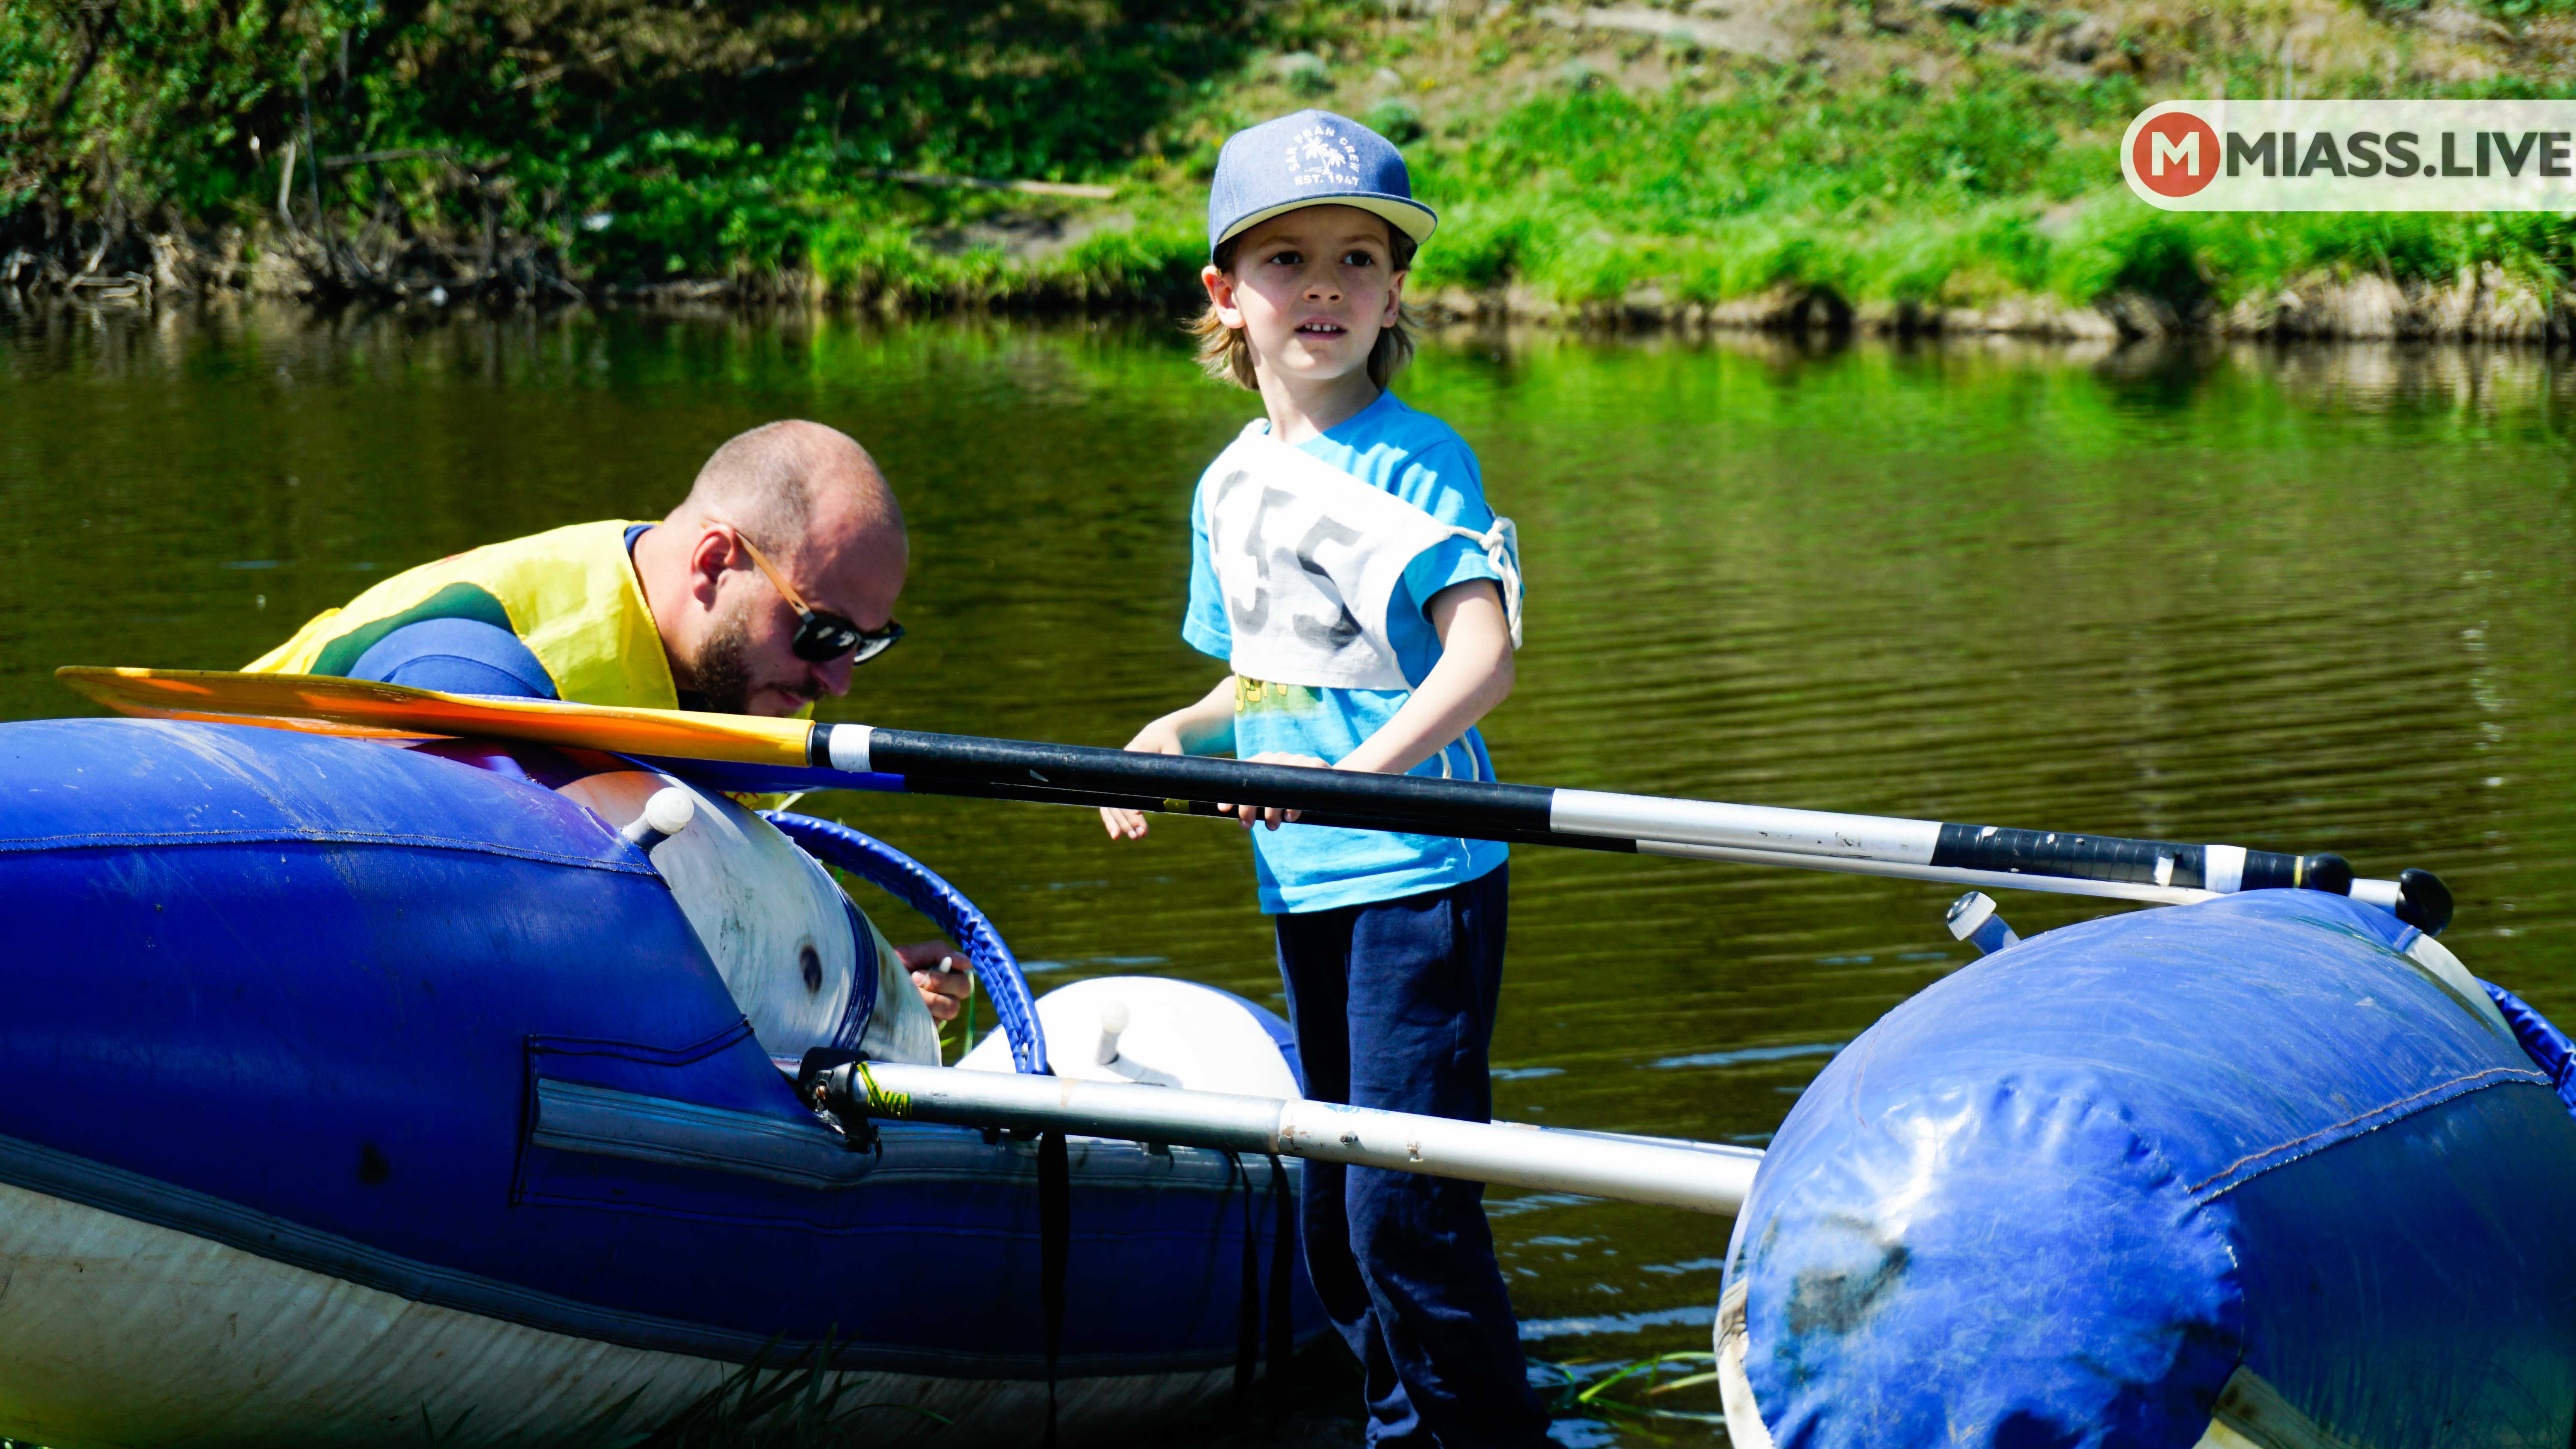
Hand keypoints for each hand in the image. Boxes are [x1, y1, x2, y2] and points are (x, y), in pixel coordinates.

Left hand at [896, 940, 974, 1021]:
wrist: (870, 986)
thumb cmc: (891, 968)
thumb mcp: (912, 954)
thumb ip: (939, 951)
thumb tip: (967, 963)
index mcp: (946, 976)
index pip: (964, 977)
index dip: (949, 973)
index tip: (930, 968)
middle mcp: (946, 995)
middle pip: (963, 990)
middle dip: (938, 981)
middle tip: (915, 977)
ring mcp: (938, 1012)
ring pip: (951, 1007)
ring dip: (929, 998)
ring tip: (909, 992)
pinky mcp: (929, 1027)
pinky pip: (936, 1022)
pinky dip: (921, 1011)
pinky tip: (908, 1006)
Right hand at [1100, 719, 1186, 841]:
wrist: (1159, 734)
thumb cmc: (1169, 742)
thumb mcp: (1174, 752)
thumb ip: (1172, 769)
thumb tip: (1170, 796)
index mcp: (1131, 758)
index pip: (1127, 784)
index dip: (1131, 802)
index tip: (1140, 815)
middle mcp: (1120, 771)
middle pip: (1117, 799)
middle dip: (1127, 819)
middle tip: (1139, 835)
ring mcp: (1119, 779)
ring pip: (1113, 805)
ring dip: (1122, 823)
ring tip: (1137, 838)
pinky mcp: (1122, 786)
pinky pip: (1114, 805)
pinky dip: (1118, 820)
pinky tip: (1122, 835)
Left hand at [1221, 751, 1329, 829]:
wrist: (1327, 780)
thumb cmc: (1292, 792)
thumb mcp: (1272, 794)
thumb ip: (1256, 800)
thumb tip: (1232, 815)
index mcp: (1264, 762)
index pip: (1243, 775)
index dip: (1232, 794)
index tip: (1224, 809)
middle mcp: (1278, 758)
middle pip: (1258, 782)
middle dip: (1249, 807)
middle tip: (1246, 825)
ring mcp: (1297, 760)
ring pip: (1278, 787)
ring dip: (1271, 810)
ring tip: (1271, 826)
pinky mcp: (1316, 765)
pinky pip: (1301, 788)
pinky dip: (1293, 806)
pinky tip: (1290, 817)